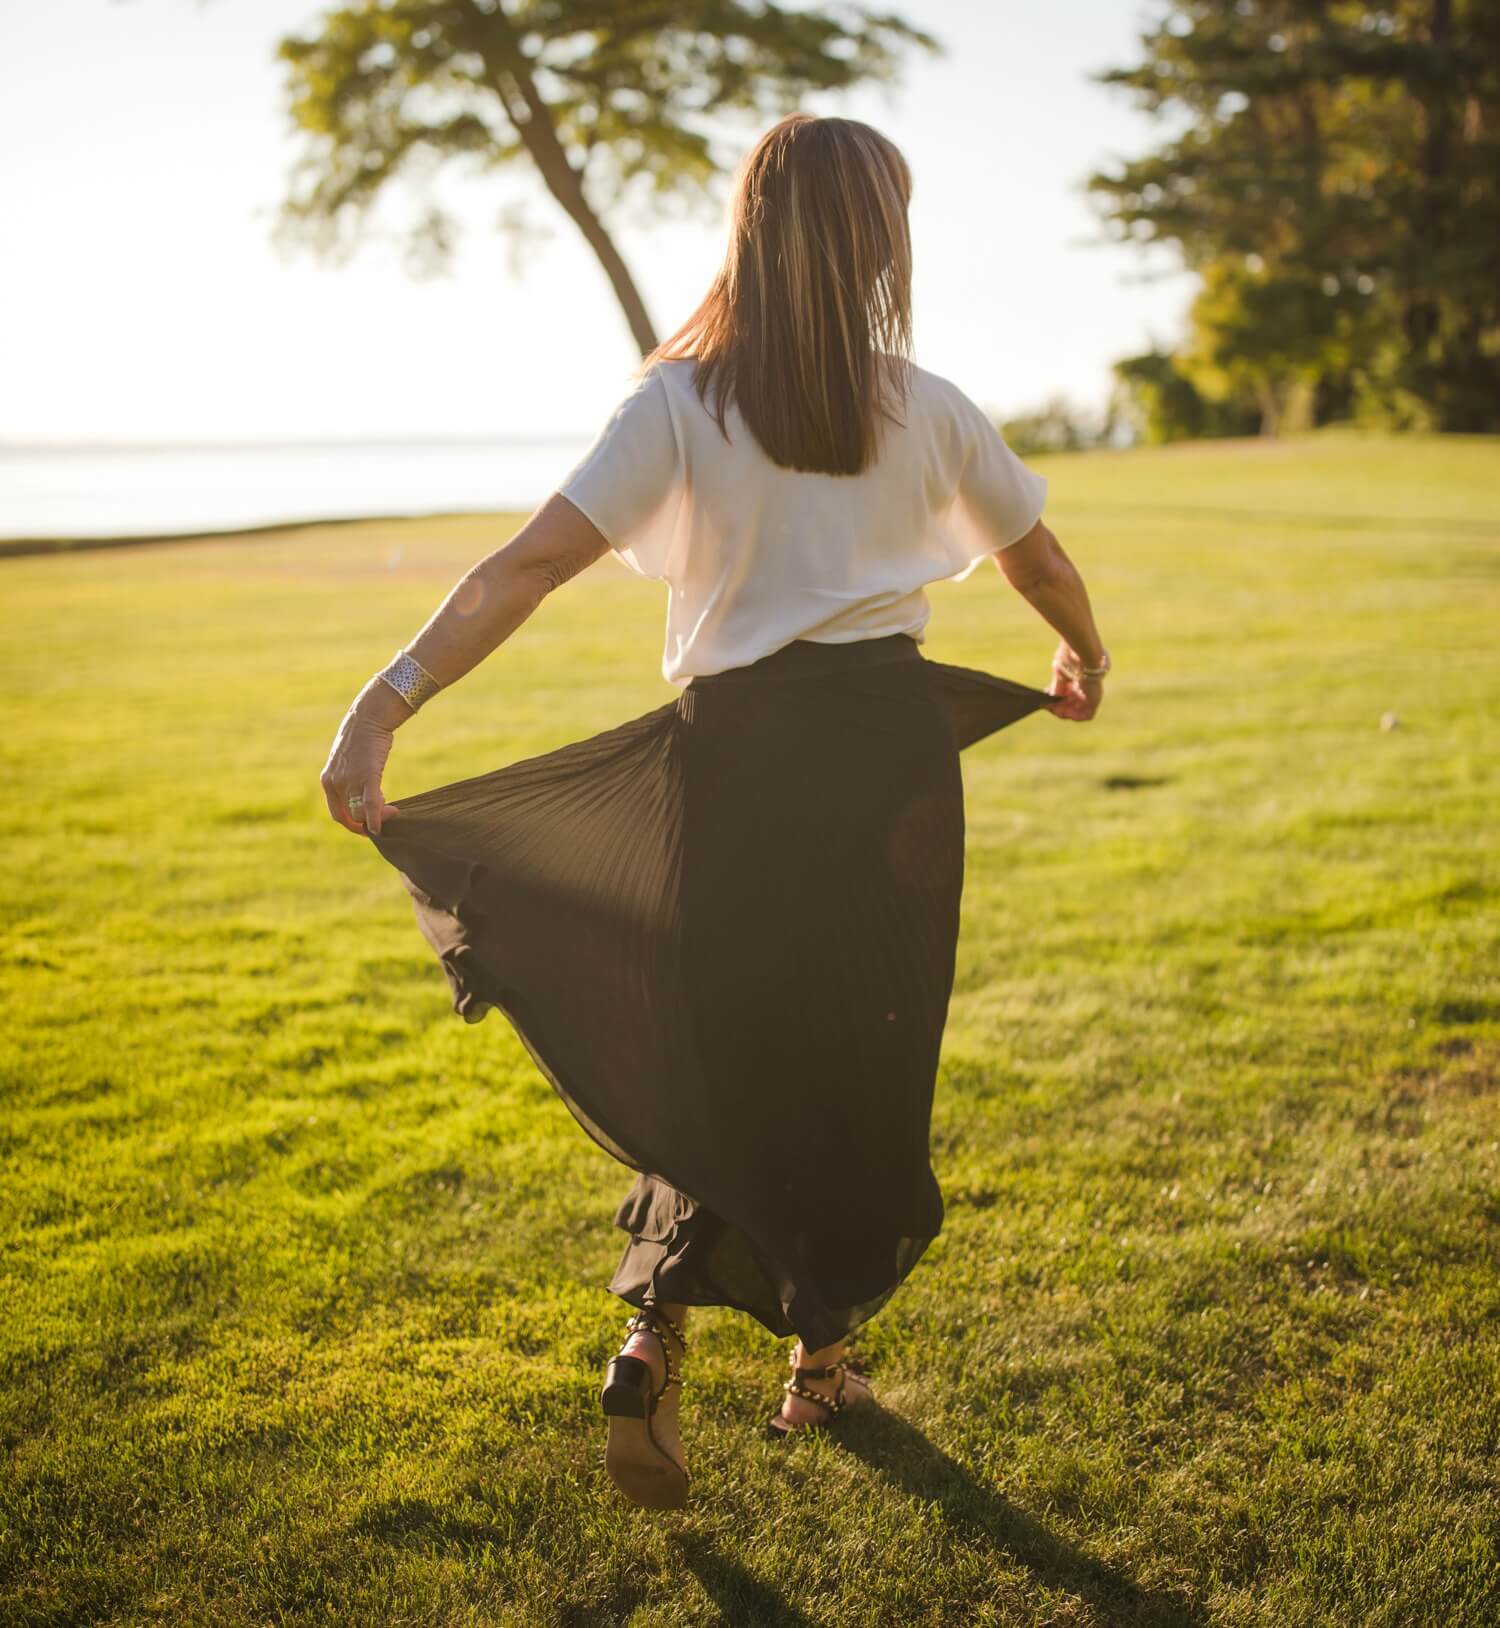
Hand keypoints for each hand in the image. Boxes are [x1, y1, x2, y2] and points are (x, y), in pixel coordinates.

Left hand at [320, 703, 400, 835]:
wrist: (369, 717)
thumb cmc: (363, 738)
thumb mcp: (347, 761)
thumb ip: (348, 778)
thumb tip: (361, 794)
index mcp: (328, 780)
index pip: (337, 814)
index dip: (353, 824)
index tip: (368, 824)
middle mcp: (334, 782)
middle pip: (348, 817)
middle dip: (367, 823)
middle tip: (385, 816)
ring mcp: (349, 780)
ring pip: (359, 814)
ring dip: (376, 818)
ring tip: (390, 809)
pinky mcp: (367, 775)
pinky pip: (369, 805)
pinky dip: (376, 819)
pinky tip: (382, 825)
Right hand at [1046, 642, 1103, 721]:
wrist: (1084, 652)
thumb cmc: (1071, 657)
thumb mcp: (1060, 673)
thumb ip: (1057, 687)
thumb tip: (1050, 697)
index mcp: (1077, 679)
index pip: (1068, 695)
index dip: (1056, 699)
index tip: (1046, 695)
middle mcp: (1085, 688)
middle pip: (1071, 704)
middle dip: (1058, 707)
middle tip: (1047, 704)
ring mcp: (1091, 694)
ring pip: (1078, 711)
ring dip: (1064, 712)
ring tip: (1053, 708)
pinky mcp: (1095, 700)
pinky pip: (1087, 716)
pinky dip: (1075, 716)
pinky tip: (1064, 711)